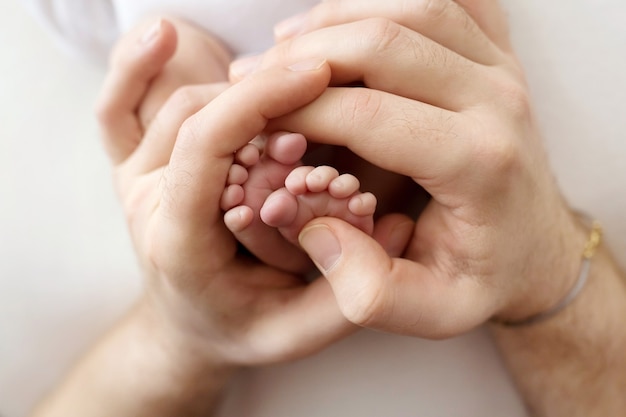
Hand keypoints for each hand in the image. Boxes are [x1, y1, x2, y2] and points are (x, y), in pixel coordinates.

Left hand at [97, 32, 368, 363]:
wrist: (186, 331)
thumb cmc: (240, 330)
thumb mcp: (296, 334)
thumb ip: (345, 295)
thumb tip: (392, 227)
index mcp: (180, 242)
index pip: (207, 146)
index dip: (260, 100)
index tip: (316, 74)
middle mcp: (147, 203)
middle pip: (199, 116)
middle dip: (264, 96)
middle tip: (322, 92)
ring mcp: (133, 182)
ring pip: (179, 103)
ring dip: (241, 88)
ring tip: (294, 88)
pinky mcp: (133, 168)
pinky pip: (117, 107)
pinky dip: (134, 65)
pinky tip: (165, 34)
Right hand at [233, 0, 588, 337]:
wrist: (534, 246)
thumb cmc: (482, 275)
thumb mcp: (431, 310)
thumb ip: (370, 291)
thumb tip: (316, 230)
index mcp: (478, 164)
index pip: (369, 113)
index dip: (299, 111)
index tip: (257, 123)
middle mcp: (498, 103)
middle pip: (386, 42)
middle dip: (306, 55)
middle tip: (259, 76)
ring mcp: (503, 70)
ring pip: (413, 7)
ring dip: (339, 17)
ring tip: (287, 45)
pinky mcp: (499, 57)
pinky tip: (349, 19)